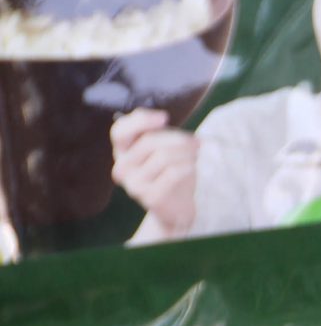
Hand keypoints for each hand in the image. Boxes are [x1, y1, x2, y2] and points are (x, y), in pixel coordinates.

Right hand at [109, 109, 198, 235]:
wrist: (177, 208)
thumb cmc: (170, 173)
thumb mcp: (162, 150)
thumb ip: (156, 133)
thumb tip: (160, 117)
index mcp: (122, 152)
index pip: (120, 131)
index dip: (140, 121)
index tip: (164, 118)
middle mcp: (122, 168)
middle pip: (149, 142)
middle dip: (177, 138)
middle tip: (196, 141)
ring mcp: (133, 184)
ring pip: (163, 157)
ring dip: (186, 152)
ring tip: (196, 154)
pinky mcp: (150, 197)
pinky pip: (173, 173)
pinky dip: (187, 166)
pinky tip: (193, 166)